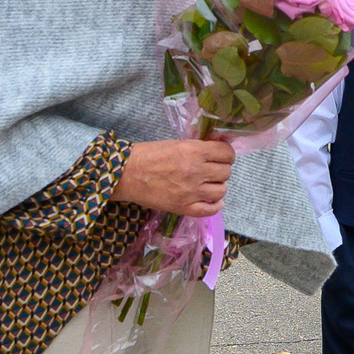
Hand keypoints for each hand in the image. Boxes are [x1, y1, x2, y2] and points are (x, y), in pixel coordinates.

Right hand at [111, 139, 235, 217]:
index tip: (221, 156)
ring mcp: (191, 192)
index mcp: (194, 151)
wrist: (126, 174)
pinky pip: (211, 210)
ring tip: (208, 185)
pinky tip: (212, 200)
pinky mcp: (183, 208)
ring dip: (218, 187)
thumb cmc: (148, 155)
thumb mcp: (176, 144)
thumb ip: (197, 148)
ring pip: (222, 190)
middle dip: (221, 170)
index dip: (226, 154)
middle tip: (212, 170)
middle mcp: (196, 171)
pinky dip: (215, 205)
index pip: (227, 153)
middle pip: (226, 172)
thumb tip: (216, 149)